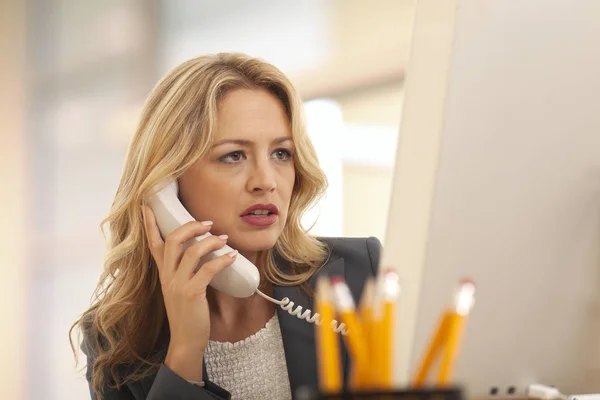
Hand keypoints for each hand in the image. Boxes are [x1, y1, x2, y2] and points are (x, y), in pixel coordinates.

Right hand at [142, 205, 236, 380]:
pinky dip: (223, 260)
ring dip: (211, 241)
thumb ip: (184, 271)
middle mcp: (167, 276)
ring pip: (192, 252)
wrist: (185, 340)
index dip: (150, 224)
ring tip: (224, 238)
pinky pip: (208, 269)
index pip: (153, 244)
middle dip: (190, 226)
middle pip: (172, 240)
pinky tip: (233, 256)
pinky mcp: (192, 293)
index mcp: (163, 273)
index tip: (148, 206)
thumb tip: (200, 251)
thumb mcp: (179, 289)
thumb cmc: (187, 313)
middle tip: (208, 223)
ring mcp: (178, 284)